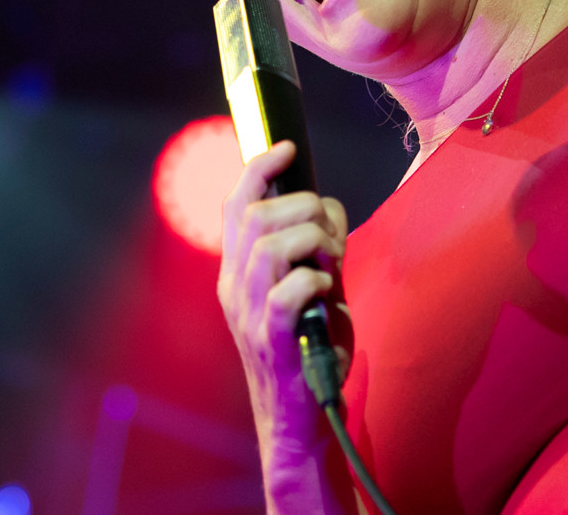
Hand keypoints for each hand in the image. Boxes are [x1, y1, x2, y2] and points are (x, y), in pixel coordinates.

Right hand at [218, 141, 351, 513]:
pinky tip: (328, 290)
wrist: (302, 419)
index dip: (259, 168)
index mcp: (235, 271)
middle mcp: (234, 287)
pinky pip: (288, 290)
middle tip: (331, 231)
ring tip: (333, 258)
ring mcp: (248, 313)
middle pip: (255, 216)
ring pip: (270, 245)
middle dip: (303, 206)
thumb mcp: (308, 289)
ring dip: (312, 239)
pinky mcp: (273, 338)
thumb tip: (328, 207)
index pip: (234, 204)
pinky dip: (316, 278)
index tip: (288, 147)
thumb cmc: (310, 350)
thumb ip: (313, 249)